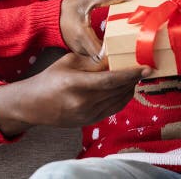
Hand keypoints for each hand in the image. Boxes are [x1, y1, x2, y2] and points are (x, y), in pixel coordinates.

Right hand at [0, 53, 149, 135]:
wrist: (33, 105)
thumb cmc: (50, 78)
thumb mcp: (70, 61)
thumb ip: (93, 61)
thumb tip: (116, 58)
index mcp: (76, 84)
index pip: (110, 80)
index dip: (131, 75)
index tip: (147, 68)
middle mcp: (82, 102)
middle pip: (117, 91)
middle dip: (134, 79)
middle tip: (145, 68)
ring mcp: (86, 115)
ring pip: (118, 101)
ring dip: (130, 89)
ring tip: (136, 76)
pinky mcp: (88, 122)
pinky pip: (112, 109)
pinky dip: (122, 98)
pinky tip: (125, 88)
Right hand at [60, 0, 125, 59]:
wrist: (49, 17)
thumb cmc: (68, 8)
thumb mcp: (86, 0)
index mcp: (83, 34)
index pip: (100, 52)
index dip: (111, 51)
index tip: (121, 44)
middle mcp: (80, 45)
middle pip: (100, 58)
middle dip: (111, 54)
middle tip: (122, 45)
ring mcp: (78, 50)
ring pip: (95, 58)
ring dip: (105, 54)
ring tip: (116, 44)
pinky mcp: (77, 50)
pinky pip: (91, 55)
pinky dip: (98, 52)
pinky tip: (106, 44)